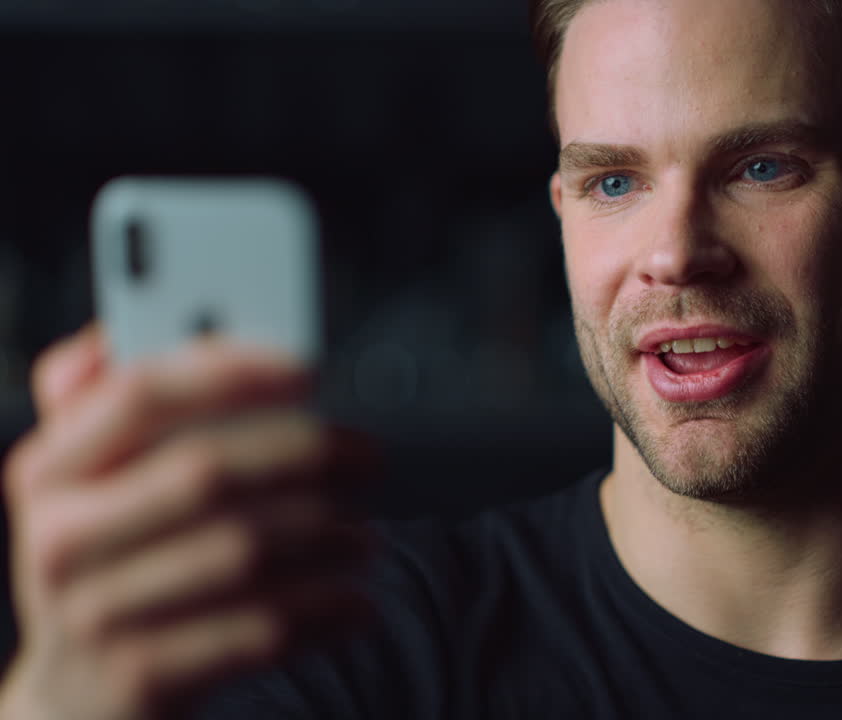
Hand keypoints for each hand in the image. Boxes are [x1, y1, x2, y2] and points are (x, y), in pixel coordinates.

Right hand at [0, 325, 374, 719]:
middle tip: (367, 455)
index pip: (137, 396)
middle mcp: (58, 540)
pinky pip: (260, 630)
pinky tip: (356, 601)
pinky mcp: (145, 677)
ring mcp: (96, 615)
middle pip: (205, 472)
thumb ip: (101, 403)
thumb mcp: (79, 484)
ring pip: (244, 552)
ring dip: (328, 537)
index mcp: (45, 472)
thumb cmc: (102, 565)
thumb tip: (127, 326)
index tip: (307, 364)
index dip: (228, 370)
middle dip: (305, 454)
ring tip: (364, 536)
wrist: (74, 704)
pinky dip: (325, 609)